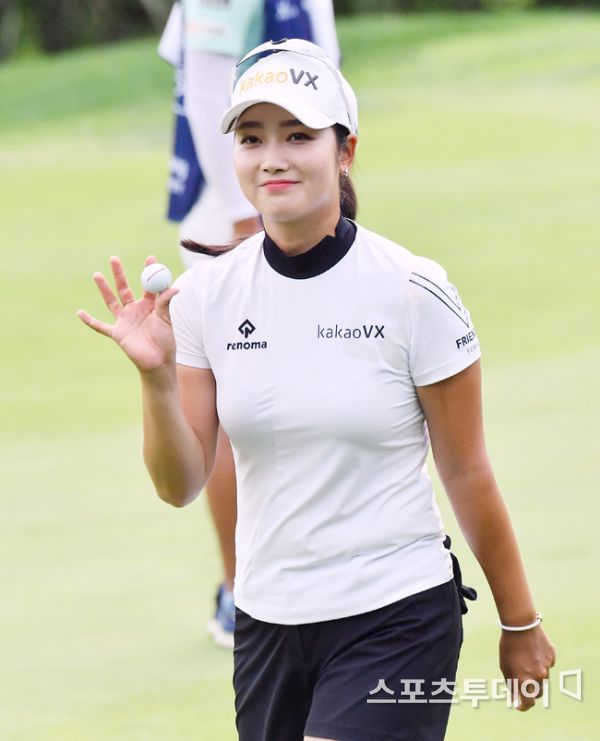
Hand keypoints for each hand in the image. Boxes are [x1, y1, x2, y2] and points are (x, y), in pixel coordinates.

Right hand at [77, 256, 178, 373]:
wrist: (158, 362)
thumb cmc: (166, 341)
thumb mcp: (166, 319)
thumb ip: (166, 302)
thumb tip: (175, 287)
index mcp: (149, 306)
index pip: (148, 285)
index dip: (149, 271)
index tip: (150, 257)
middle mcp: (135, 311)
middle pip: (124, 289)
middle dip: (119, 274)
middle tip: (113, 258)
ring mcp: (124, 321)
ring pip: (111, 301)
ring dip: (103, 289)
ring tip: (97, 274)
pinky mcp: (117, 333)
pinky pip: (100, 326)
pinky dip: (90, 321)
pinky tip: (79, 313)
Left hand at [499, 626, 555, 710]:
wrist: (520, 625)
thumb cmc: (508, 646)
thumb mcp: (505, 666)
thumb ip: (511, 684)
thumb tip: (515, 698)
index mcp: (525, 681)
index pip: (528, 703)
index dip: (524, 706)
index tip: (518, 704)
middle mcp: (538, 677)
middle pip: (538, 692)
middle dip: (530, 691)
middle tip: (522, 682)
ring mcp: (547, 667)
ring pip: (543, 678)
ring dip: (536, 675)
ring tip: (525, 660)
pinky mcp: (552, 657)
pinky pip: (548, 664)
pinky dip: (541, 662)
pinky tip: (533, 651)